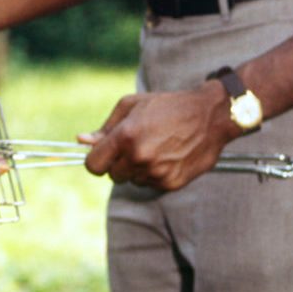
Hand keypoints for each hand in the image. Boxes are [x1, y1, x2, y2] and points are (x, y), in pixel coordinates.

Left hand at [80, 86, 233, 191]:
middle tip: (136, 146)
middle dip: (118, 163)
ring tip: (156, 148)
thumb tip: (81, 141)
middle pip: (112, 175)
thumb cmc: (167, 106)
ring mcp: (156, 173)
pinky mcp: (172, 183)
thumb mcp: (132, 106)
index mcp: (126, 137)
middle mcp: (140, 157)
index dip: (96, 160)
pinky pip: (151, 186)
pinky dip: (155, 175)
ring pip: (132, 181)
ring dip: (137, 169)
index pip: (93, 165)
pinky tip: (167, 157)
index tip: (103, 154)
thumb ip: (105, 128)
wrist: (211, 116)